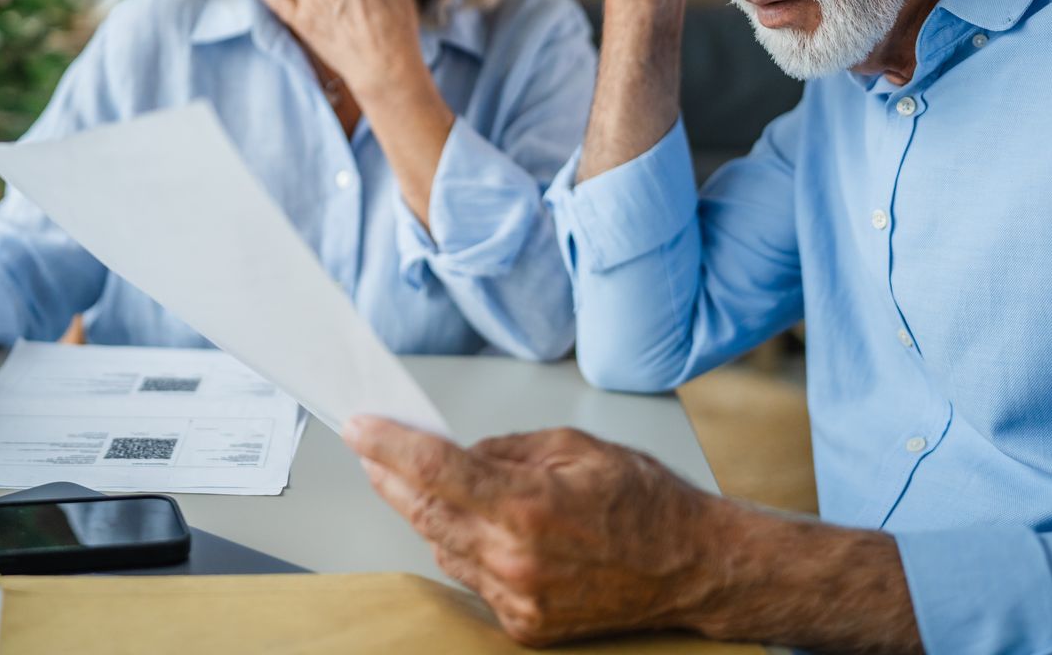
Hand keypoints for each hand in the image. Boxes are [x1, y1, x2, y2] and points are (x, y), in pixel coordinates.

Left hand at [344, 417, 727, 645]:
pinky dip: (463, 547)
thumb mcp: (577, 446)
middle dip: (391, 477)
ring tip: (421, 481)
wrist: (691, 567)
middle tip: (372, 450)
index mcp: (528, 505)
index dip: (389, 445)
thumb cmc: (645, 502)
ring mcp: (518, 598)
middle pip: (425, 512)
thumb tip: (460, 453)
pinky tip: (471, 524)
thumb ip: (508, 449)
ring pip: (443, 547)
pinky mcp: (524, 624)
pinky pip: (471, 578)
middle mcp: (516, 558)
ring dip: (427, 512)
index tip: (359, 427)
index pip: (436, 470)